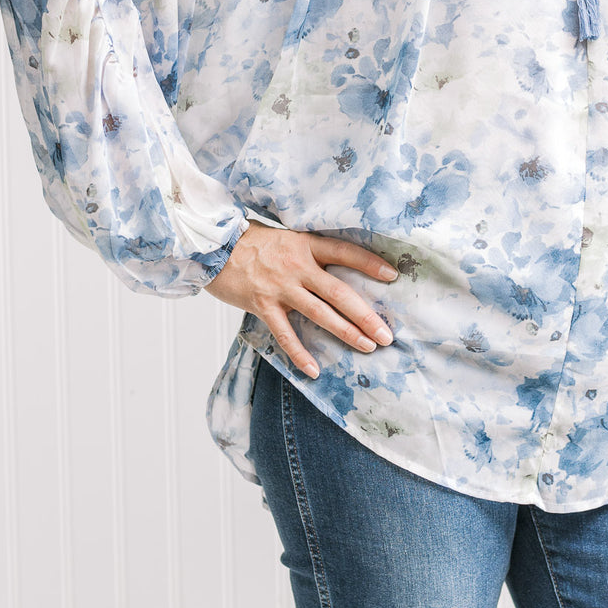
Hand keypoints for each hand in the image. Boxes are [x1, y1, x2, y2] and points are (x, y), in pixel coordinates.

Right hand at [203, 223, 396, 378]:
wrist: (215, 246)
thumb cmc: (254, 242)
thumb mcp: (288, 237)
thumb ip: (311, 252)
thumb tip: (339, 269)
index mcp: (306, 245)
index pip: (346, 253)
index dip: (370, 264)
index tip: (393, 276)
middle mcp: (298, 266)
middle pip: (339, 293)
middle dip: (366, 315)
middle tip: (386, 334)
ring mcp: (281, 287)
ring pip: (320, 314)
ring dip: (345, 333)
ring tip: (366, 347)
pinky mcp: (262, 305)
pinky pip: (285, 334)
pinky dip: (300, 354)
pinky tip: (314, 370)